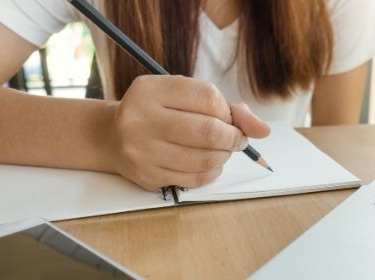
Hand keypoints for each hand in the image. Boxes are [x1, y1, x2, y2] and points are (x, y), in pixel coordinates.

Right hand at [107, 75, 269, 190]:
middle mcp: (141, 118)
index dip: (228, 111)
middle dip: (233, 138)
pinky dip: (211, 171)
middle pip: (209, 131)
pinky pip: (194, 178)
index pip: (208, 97)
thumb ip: (226, 107)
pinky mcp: (147, 175)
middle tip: (237, 139)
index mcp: (151, 89)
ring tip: (221, 150)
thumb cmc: (158, 112)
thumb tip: (262, 130)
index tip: (230, 118)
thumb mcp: (183, 96)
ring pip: (205, 158)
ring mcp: (142, 150)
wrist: (112, 137)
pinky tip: (207, 163)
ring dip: (224, 156)